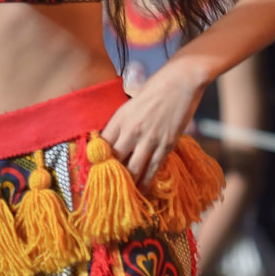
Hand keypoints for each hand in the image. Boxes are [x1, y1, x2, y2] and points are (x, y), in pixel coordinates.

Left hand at [102, 63, 203, 186]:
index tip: (93, 171)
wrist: (181, 81)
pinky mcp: (167, 144)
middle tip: (105, 187)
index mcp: (119, 118)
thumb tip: (110, 138)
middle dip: (109, 175)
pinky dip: (146, 181)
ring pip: (133, 169)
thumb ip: (121, 122)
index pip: (101, 145)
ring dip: (127, 183)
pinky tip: (142, 190)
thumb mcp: (130, 103)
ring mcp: (150, 139)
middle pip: (114, 160)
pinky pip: (153, 168)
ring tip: (123, 195)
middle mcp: (131, 130)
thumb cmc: (155, 88)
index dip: (96, 160)